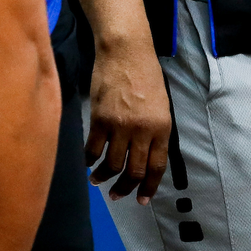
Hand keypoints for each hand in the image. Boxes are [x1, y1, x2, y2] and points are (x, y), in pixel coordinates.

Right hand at [86, 34, 170, 202]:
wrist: (125, 51)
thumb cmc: (146, 74)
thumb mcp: (162, 105)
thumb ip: (156, 131)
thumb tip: (145, 156)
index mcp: (162, 128)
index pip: (156, 168)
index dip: (148, 187)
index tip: (141, 200)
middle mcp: (142, 131)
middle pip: (133, 171)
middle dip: (125, 188)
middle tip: (118, 195)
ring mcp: (120, 126)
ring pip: (112, 163)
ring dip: (104, 177)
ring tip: (98, 181)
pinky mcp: (100, 119)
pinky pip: (93, 148)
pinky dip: (89, 159)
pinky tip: (88, 163)